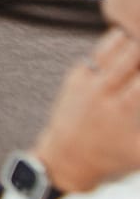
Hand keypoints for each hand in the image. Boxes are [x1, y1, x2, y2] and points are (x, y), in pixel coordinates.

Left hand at [34, 27, 139, 192]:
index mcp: (124, 110)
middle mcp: (104, 92)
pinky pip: (95, 54)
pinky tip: (126, 39)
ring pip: (111, 49)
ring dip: (131, 40)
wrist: (67, 159)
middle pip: (131, 55)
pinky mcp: (75, 77)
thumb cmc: (112, 159)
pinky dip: (112, 44)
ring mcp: (87, 82)